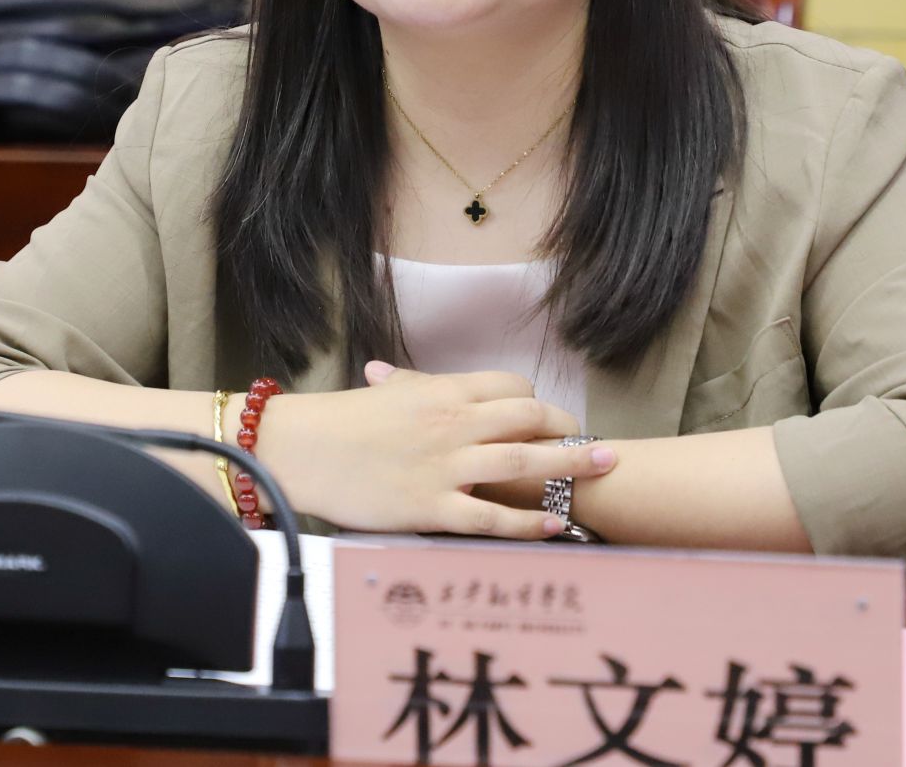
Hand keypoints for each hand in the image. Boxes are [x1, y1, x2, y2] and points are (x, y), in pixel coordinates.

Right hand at [257, 362, 616, 538]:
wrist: (299, 451)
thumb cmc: (337, 425)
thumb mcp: (383, 396)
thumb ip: (411, 389)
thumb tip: (417, 382)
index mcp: (441, 392)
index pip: (510, 387)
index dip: (538, 402)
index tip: (549, 419)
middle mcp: (452, 424)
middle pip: (530, 418)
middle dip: (568, 429)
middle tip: (593, 444)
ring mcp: (445, 467)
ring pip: (524, 463)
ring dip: (572, 464)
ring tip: (605, 467)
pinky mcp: (431, 508)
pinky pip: (492, 518)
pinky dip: (529, 523)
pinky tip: (555, 523)